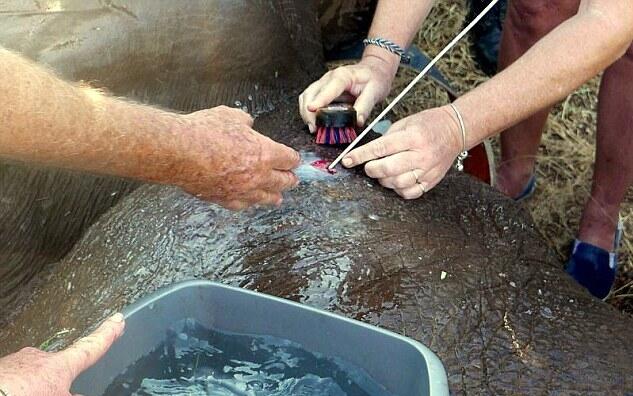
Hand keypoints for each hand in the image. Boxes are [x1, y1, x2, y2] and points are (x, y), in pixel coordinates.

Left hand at [0, 313, 124, 395]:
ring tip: (30, 393)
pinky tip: (15, 392)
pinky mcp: (0, 366)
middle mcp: (40, 358)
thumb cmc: (28, 395)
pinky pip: (12, 378)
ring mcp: (17, 361)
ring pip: (31, 372)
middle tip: (55, 389)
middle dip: (57, 375)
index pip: (91, 347)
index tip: (118, 319)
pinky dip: (15, 387)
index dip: (107, 334)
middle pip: (57, 364)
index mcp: (61, 366)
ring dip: (31, 385)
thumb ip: (72, 394)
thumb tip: (79, 394)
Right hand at [167, 106, 300, 209]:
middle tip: (292, 179)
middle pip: (283, 182)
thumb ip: (243, 121)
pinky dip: (249, 203)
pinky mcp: (224, 200)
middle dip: (289, 179)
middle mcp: (258, 175)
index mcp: (265, 153)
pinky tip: (250, 202)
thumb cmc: (203, 132)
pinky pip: (243, 205)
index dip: (293, 159)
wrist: (179, 152)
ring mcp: (242, 190)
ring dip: (274, 196)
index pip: (289, 159)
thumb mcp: (229, 116)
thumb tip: (247, 123)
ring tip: (278, 197)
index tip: (294, 160)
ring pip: (266, 198)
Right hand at [299, 54, 397, 131]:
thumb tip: (357, 121)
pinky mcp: (322, 90)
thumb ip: (365, 106)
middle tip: (314, 128)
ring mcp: (323, 84)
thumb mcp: (375, 91)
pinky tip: (315, 121)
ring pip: (306, 97)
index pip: (327, 89)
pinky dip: (309, 112)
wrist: (374, 70)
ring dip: (306, 113)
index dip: (318, 100)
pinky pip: (309, 100)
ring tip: (314, 127)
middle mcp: (329, 78)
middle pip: (310, 93)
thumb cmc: (374, 78)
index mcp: (342, 76)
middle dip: (308, 112)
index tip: (312, 109)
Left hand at [341, 106, 462, 198]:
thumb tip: (367, 152)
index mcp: (412, 137)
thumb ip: (387, 138)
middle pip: (387, 169)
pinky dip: (397, 189)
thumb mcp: (405, 123)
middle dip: (371, 169)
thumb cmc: (430, 124)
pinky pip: (409, 193)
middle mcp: (421, 155)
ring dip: (383, 180)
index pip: (380, 148)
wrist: (456, 129)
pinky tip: (396, 181)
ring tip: (382, 172)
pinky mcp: (431, 181)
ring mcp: (427, 170)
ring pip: (396, 183)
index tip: (347, 160)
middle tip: (368, 167)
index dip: (360, 155)